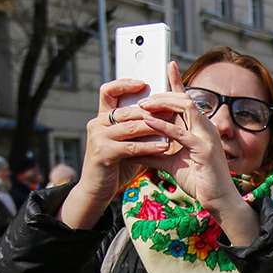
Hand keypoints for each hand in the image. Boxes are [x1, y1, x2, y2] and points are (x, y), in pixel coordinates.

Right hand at [58, 78, 172, 229]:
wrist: (97, 190)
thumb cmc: (117, 165)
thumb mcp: (129, 142)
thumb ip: (141, 128)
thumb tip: (167, 112)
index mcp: (102, 118)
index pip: (108, 91)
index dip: (125, 84)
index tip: (144, 83)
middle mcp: (97, 123)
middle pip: (128, 110)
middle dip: (152, 110)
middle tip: (173, 109)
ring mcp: (98, 138)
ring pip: (131, 126)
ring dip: (155, 127)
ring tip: (175, 127)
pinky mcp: (103, 153)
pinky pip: (131, 147)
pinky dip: (150, 147)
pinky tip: (165, 148)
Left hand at [135, 61, 238, 213]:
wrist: (217, 200)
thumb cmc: (198, 181)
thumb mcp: (171, 163)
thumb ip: (154, 153)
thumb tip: (131, 151)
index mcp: (200, 127)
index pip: (187, 99)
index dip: (177, 81)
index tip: (168, 65)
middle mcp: (206, 127)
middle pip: (184, 99)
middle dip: (162, 95)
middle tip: (141, 99)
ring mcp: (207, 136)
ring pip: (185, 108)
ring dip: (162, 105)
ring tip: (142, 107)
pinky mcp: (204, 149)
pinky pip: (181, 132)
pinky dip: (163, 126)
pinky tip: (148, 122)